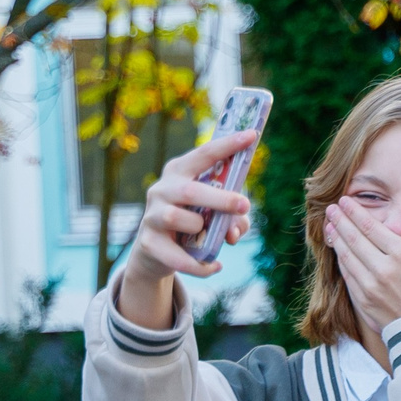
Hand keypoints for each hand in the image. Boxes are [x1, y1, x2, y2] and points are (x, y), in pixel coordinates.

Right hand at [118, 130, 258, 327]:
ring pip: (180, 220)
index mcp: (179, 173)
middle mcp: (162, 189)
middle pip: (191, 191)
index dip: (227, 145)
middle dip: (221, 199)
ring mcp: (152, 215)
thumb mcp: (214, 215)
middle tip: (245, 205)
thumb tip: (235, 230)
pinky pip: (179, 256)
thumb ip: (233, 218)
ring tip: (210, 237)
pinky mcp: (149, 243)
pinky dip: (201, 264)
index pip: (204, 154)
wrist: (155, 253)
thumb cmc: (192, 223)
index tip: (251, 135)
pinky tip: (215, 266)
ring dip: (202, 230)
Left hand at [325, 198, 400, 338]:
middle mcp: (382, 268)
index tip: (345, 201)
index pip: (371, 226)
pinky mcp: (363, 300)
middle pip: (354, 237)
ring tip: (330, 225)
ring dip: (337, 237)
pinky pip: (347, 274)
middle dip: (340, 220)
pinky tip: (339, 251)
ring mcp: (369, 285)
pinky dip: (340, 260)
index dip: (355, 211)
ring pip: (346, 255)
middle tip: (331, 208)